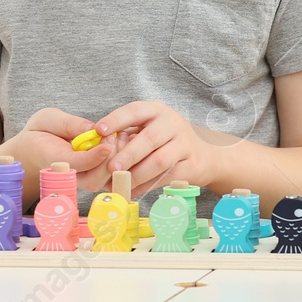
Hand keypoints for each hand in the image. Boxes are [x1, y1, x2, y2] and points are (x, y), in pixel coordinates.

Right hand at [1, 107, 117, 191]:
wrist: (32, 152)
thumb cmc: (40, 133)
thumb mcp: (47, 119)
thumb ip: (67, 124)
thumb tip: (91, 129)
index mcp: (53, 160)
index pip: (77, 164)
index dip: (94, 157)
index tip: (107, 144)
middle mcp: (68, 176)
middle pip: (93, 180)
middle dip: (108, 160)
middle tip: (115, 135)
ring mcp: (80, 180)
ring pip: (103, 182)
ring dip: (116, 161)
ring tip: (120, 136)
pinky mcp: (90, 179)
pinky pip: (107, 178)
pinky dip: (119, 163)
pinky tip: (122, 143)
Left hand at [93, 101, 216, 200]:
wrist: (203, 156)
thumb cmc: (165, 141)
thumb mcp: (148, 128)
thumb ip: (127, 135)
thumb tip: (98, 149)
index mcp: (156, 110)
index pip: (135, 110)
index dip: (116, 120)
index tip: (99, 130)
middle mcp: (172, 123)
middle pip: (149, 138)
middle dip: (128, 154)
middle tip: (111, 168)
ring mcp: (185, 143)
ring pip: (159, 161)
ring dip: (138, 174)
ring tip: (122, 183)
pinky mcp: (192, 165)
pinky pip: (167, 177)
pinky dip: (147, 186)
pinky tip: (133, 191)